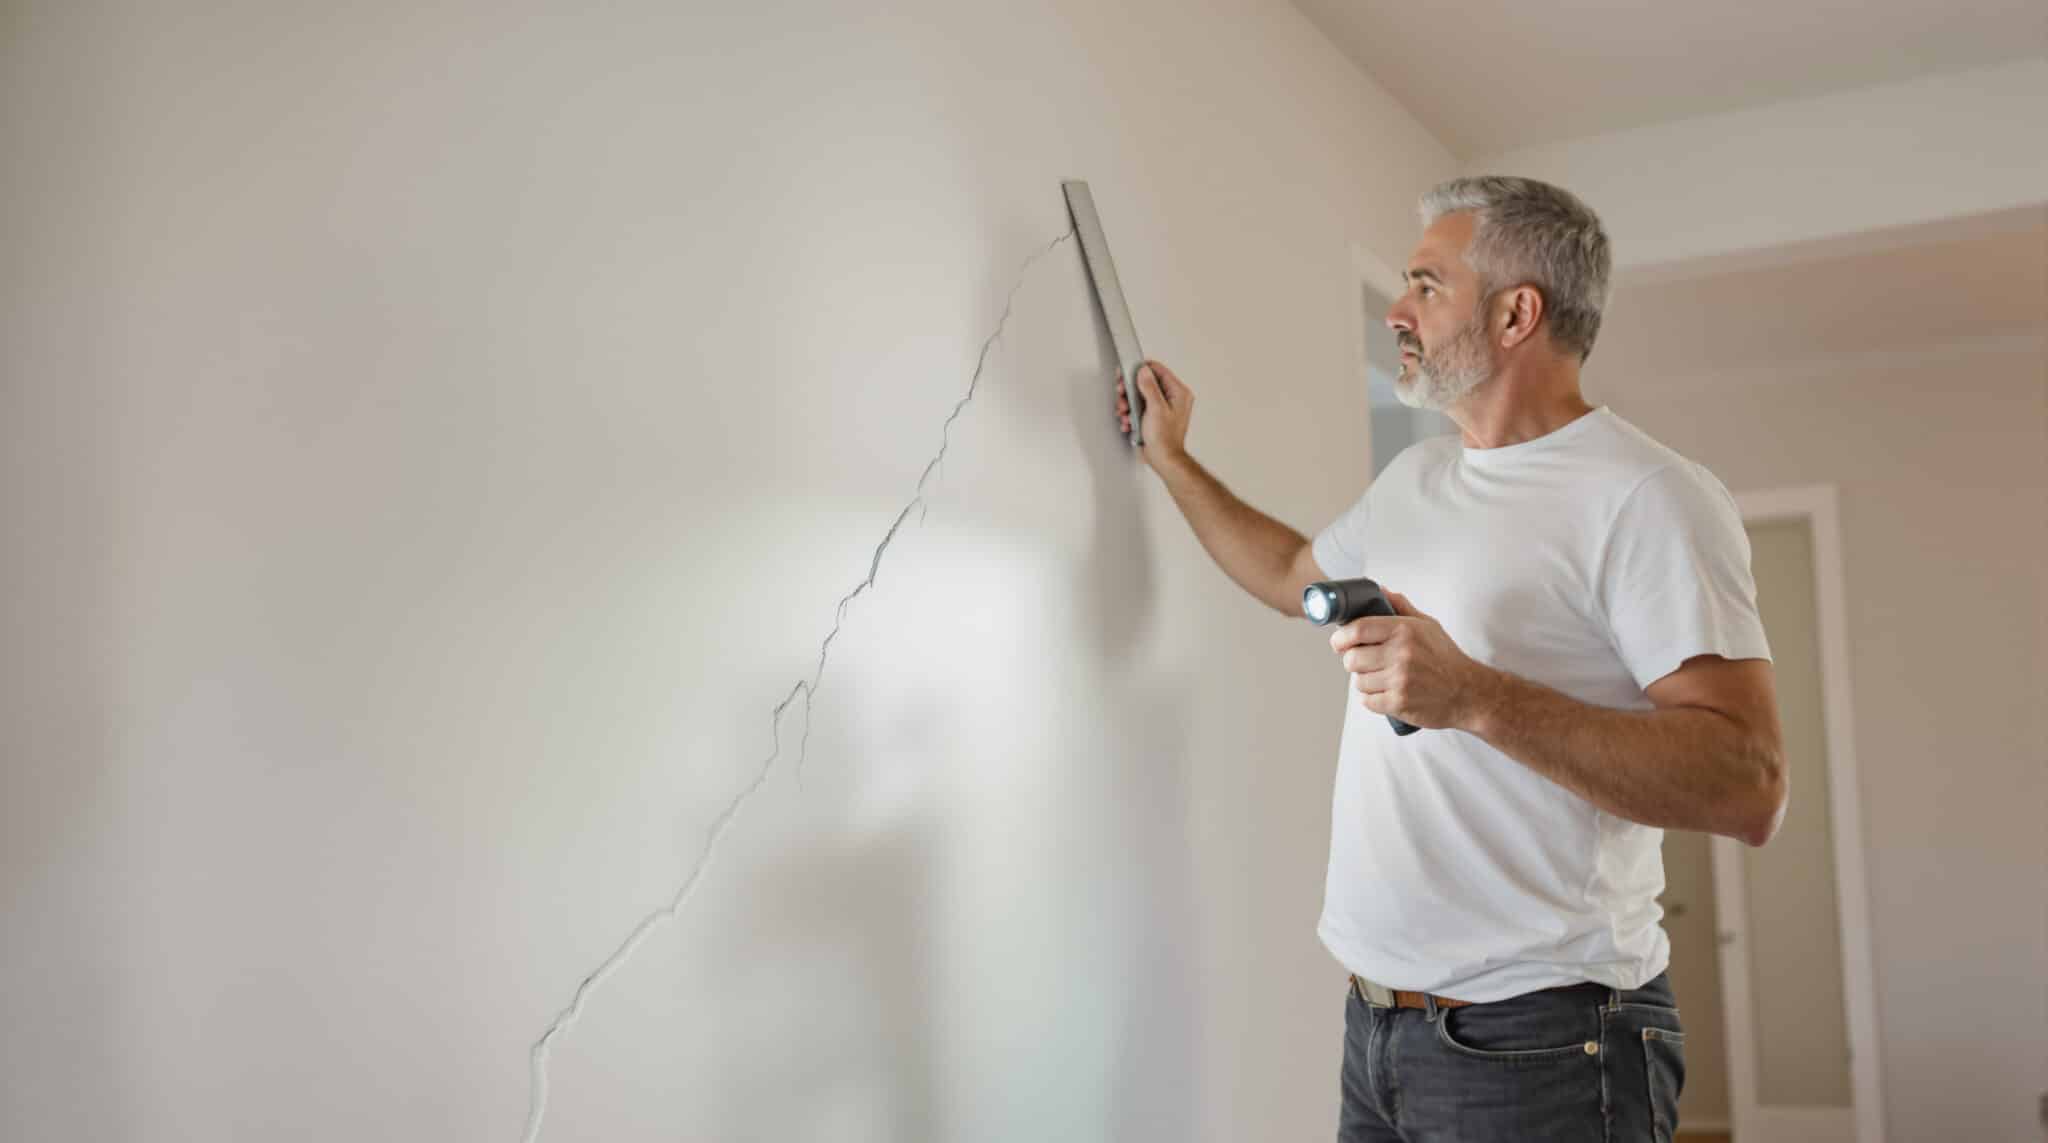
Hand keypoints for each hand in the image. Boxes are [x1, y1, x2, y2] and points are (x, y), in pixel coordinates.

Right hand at [1112, 359, 1192, 470]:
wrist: (1163, 460)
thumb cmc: (1165, 439)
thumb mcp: (1156, 408)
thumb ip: (1149, 387)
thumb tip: (1143, 371)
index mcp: (1178, 393)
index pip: (1158, 370)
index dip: (1140, 369)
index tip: (1127, 373)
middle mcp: (1172, 398)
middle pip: (1145, 382)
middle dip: (1130, 390)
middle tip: (1122, 394)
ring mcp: (1161, 408)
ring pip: (1139, 396)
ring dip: (1128, 404)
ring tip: (1125, 413)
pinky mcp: (1152, 417)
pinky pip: (1137, 408)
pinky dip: (1130, 414)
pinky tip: (1129, 422)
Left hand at [1327, 590, 1496, 730]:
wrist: (1469, 692)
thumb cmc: (1446, 657)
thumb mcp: (1427, 625)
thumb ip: (1401, 607)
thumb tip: (1379, 589)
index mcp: (1404, 630)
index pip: (1357, 629)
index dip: (1341, 637)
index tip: (1339, 642)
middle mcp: (1401, 654)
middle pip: (1352, 659)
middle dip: (1353, 661)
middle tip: (1365, 662)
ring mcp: (1400, 680)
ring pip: (1358, 682)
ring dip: (1365, 681)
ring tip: (1383, 678)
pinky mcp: (1399, 703)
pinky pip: (1367, 701)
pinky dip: (1373, 699)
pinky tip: (1387, 693)